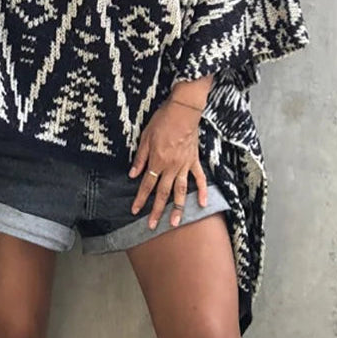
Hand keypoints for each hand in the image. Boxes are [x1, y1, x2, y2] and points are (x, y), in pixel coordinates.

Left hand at [127, 102, 208, 229]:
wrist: (183, 111)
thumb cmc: (162, 121)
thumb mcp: (145, 137)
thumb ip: (140, 158)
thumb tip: (132, 174)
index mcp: (157, 161)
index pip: (146, 184)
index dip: (140, 198)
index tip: (135, 211)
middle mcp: (171, 167)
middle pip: (163, 193)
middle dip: (157, 210)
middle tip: (152, 226)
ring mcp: (184, 165)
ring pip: (181, 191)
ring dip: (177, 208)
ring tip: (174, 223)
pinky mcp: (194, 160)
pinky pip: (200, 178)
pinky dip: (203, 191)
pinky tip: (203, 204)